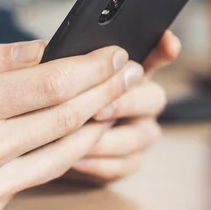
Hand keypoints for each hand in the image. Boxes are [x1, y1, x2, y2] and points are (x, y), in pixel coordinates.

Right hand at [0, 41, 142, 209]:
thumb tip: (42, 51)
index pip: (50, 83)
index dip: (91, 68)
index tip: (115, 55)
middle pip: (67, 116)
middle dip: (108, 90)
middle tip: (131, 73)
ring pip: (65, 151)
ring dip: (99, 122)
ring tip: (119, 99)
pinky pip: (41, 174)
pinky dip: (69, 150)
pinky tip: (83, 131)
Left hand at [65, 31, 180, 183]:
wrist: (41, 143)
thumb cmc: (54, 102)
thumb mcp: (55, 78)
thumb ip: (64, 64)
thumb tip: (53, 53)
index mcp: (128, 72)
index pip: (156, 54)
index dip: (165, 48)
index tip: (169, 44)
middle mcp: (142, 100)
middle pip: (153, 98)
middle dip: (125, 103)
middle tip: (98, 108)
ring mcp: (139, 132)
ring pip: (140, 136)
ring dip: (108, 138)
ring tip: (77, 138)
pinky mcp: (128, 161)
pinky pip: (125, 164)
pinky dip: (99, 163)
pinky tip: (76, 159)